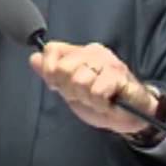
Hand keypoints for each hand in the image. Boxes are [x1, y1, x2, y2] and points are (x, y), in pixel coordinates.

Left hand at [28, 41, 158, 136]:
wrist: (131, 116)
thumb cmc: (102, 101)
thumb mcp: (71, 90)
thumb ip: (52, 74)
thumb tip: (33, 58)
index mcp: (80, 52)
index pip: (52, 50)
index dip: (51, 72)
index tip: (61, 86)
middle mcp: (93, 52)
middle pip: (63, 69)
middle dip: (71, 90)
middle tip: (85, 95)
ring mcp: (107, 61)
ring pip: (79, 81)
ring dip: (87, 98)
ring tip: (97, 99)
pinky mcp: (119, 74)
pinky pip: (97, 91)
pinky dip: (99, 103)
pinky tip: (107, 103)